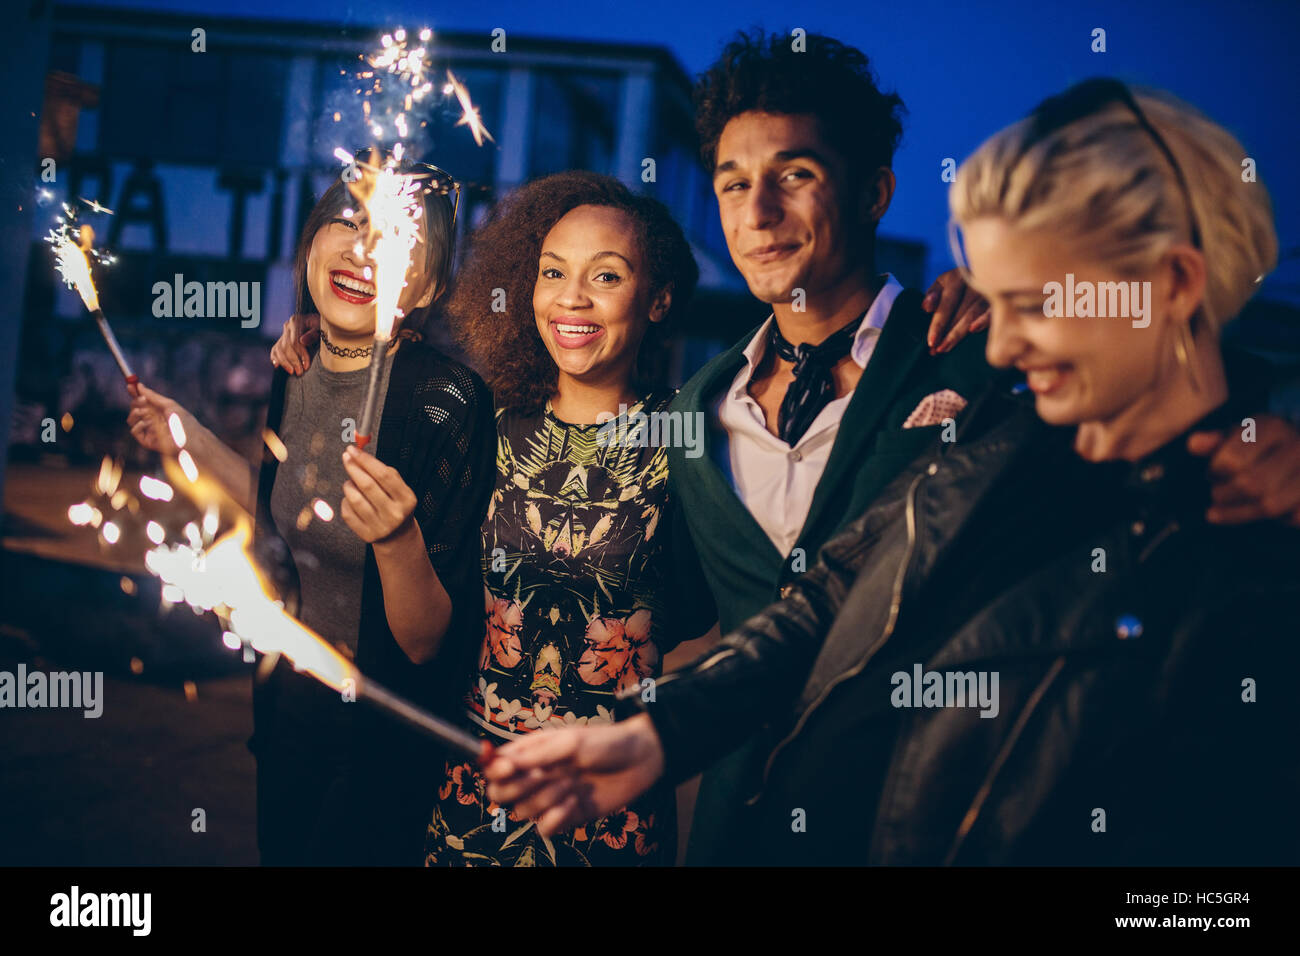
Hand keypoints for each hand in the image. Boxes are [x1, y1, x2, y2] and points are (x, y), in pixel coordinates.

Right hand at [126, 383, 193, 455]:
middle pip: (135, 409)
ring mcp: (148, 431)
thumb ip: (153, 396)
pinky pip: (134, 431)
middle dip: (136, 402)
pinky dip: (138, 425)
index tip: (130, 385)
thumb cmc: (184, 421)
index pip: (142, 401)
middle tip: (142, 399)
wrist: (190, 438)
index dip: (135, 393)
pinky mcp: (147, 441)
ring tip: (145, 411)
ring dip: (135, 413)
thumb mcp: (168, 405)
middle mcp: (152, 421)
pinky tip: (147, 423)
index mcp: (158, 411)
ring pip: (132, 420)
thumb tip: (139, 386)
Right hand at [270, 312, 319, 374]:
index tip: (306, 366)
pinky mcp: (282, 340)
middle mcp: (287, 326)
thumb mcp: (322, 328)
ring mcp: (284, 333)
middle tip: (299, 372)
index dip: (300, 355)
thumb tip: (302, 341)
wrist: (320, 325)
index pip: (295, 341)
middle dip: (293, 361)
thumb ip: (313, 334)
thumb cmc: (323, 327)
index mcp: (296, 321)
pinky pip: (275, 350)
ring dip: (284, 362)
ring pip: (279, 349)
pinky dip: (275, 358)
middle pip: (286, 346)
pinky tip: (277, 366)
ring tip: (292, 372)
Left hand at [339, 445, 416, 542]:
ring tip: (351, 482)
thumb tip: (358, 455)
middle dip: (354, 468)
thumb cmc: (396, 504)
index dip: (366, 460)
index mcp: (406, 499)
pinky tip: (352, 499)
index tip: (353, 450)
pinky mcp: (366, 534)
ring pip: (355, 499)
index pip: (384, 475)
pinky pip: (347, 512)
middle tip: (346, 458)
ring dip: (348, 485)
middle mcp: (395, 514)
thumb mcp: (399, 489)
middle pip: (368, 485)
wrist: (398, 535)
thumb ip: (383, 472)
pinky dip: (346, 501)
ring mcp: (380, 526)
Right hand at [483, 713, 665, 836]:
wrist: (640, 760)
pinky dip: (557, 817)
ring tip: (572, 783)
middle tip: (541, 777)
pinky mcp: (566, 816)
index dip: (493, 769)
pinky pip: (544, 828)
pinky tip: (575, 802)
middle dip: (516, 789)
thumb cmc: (604, 743)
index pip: (494, 765)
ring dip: (545, 798)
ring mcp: (549, 797)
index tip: (509, 769)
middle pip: (499, 794)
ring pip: (522, 812)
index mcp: (530, 752)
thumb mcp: (569, 742)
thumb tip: (499, 764)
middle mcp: (534, 776)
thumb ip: (534, 755)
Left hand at [923, 268, 988, 354]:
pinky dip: (983, 321)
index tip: (931, 341)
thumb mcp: (943, 283)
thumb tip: (926, 307)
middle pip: (960, 312)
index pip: (947, 304)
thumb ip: (933, 294)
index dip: (938, 324)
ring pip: (973, 315)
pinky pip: (992, 313)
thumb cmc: (958, 283)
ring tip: (945, 348)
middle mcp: (974, 283)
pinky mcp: (1000, 299)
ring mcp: (988, 291)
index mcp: (957, 278)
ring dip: (959, 334)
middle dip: (947, 334)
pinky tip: (973, 331)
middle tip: (936, 350)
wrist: (984, 272)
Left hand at [1189, 415, 1299, 525]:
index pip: (1234, 459)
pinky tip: (1255, 512)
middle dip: (1224, 494)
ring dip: (1240, 512)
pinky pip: (1290, 518)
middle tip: (1216, 494)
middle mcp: (1298, 447)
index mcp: (1274, 427)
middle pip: (1250, 484)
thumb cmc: (1263, 445)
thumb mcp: (1238, 436)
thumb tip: (1194, 444)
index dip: (1215, 471)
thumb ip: (1215, 441)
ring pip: (1269, 505)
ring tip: (1222, 509)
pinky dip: (1269, 519)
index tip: (1212, 474)